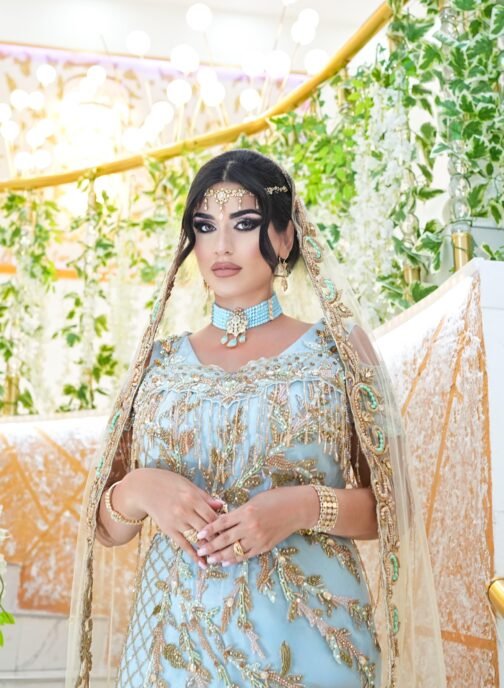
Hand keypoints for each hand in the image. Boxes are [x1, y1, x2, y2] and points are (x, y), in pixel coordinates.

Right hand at [121, 468, 225, 568]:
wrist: (144, 488)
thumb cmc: (169, 483)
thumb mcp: (188, 485)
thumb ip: (205, 497)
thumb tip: (222, 505)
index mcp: (193, 497)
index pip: (213, 515)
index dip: (224, 525)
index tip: (233, 532)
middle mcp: (186, 510)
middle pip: (207, 528)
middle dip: (220, 538)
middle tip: (231, 548)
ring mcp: (177, 521)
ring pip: (197, 538)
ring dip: (210, 549)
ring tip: (221, 558)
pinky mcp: (169, 530)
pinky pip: (183, 544)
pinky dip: (194, 555)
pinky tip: (202, 564)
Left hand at [194, 486, 316, 565]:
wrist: (298, 508)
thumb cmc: (277, 498)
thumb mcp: (255, 500)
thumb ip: (240, 511)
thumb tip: (225, 519)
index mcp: (246, 511)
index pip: (222, 522)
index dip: (209, 529)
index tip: (198, 534)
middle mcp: (250, 526)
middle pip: (225, 538)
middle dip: (210, 546)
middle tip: (199, 550)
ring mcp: (258, 538)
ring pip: (234, 550)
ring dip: (220, 555)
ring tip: (209, 559)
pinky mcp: (265, 546)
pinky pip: (246, 555)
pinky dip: (235, 559)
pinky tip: (226, 561)